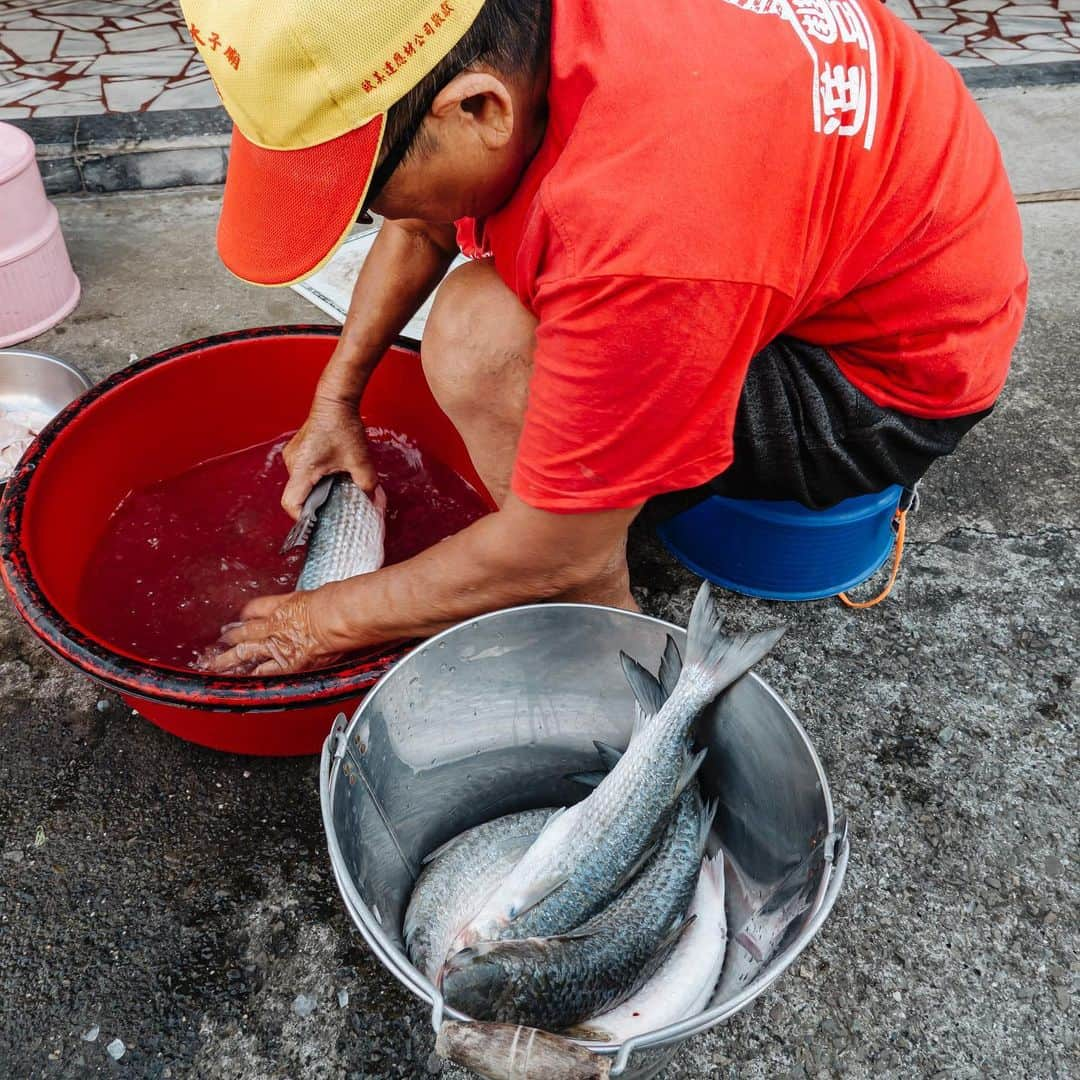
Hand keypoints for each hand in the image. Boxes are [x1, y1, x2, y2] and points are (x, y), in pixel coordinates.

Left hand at [208, 590, 345, 675]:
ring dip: (228, 659)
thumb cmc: (335, 603)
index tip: (241, 618)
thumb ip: (306, 603)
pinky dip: (254, 675)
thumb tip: (311, 604)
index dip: (246, 614)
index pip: (255, 609)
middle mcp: (275, 626)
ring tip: (215, 664)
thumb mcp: (317, 595)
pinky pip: (265, 671)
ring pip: (245, 651)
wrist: (339, 617)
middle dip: (230, 636)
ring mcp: (278, 645)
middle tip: (219, 641)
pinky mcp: (287, 663)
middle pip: (244, 631)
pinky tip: (243, 680)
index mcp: (283, 606)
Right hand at [281, 393, 376, 519]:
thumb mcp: (360, 460)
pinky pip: (304, 472)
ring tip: (336, 489)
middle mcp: (292, 463)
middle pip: (297, 495)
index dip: (303, 517)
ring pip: (301, 483)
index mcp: (302, 468)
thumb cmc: (344, 426)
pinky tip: (332, 475)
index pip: (291, 503)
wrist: (335, 400)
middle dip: (316, 504)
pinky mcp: (298, 450)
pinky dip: (316, 478)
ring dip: (317, 489)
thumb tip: (373, 502)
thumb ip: (367, 485)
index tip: (319, 521)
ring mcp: (292, 455)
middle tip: (335, 507)